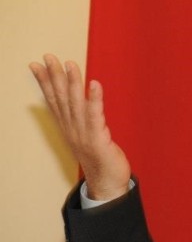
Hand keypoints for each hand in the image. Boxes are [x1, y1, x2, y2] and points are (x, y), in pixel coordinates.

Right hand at [30, 55, 130, 199]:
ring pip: (75, 104)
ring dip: (73, 83)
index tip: (36, 64)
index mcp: (68, 128)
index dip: (45, 82)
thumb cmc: (99, 159)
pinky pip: (95, 115)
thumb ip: (80, 120)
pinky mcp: (98, 139)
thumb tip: (77, 104)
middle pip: (61, 99)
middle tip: (48, 57)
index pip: (53, 101)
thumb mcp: (85, 137)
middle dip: (54, 76)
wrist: (107, 184)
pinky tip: (94, 84)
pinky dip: (94, 99)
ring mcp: (83, 134)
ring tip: (70, 64)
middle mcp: (72, 129)